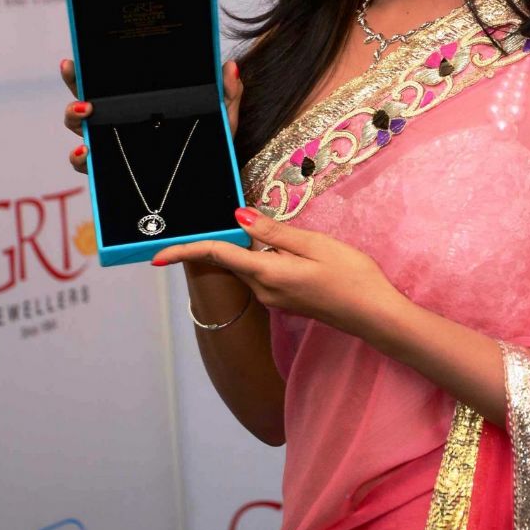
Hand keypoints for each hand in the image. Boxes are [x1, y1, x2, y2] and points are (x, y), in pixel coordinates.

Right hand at [60, 57, 242, 174]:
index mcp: (140, 103)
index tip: (75, 58)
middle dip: (74, 85)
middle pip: (86, 99)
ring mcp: (112, 146)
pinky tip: (85, 152)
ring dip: (74, 117)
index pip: (109, 81)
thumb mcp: (222, 118)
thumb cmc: (210, 145)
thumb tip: (230, 66)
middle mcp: (119, 121)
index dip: (87, 69)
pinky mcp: (112, 172)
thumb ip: (227, 93)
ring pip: (79, 128)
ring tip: (85, 111)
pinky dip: (79, 158)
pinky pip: (86, 166)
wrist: (208, 184)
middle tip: (75, 73)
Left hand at [152, 209, 403, 340]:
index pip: (217, 256)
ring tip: (280, 233)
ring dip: (252, 246)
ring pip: (249, 264)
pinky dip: (265, 256)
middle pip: (231, 258)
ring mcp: (272, 298)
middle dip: (226, 239)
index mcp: (266, 273)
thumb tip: (238, 218)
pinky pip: (263, 271)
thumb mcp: (314, 244)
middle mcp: (262, 289)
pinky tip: (291, 248)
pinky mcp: (283, 299)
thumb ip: (275, 232)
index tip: (155, 254)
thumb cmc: (351, 275)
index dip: (184, 252)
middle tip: (237, 216)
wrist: (374, 314)